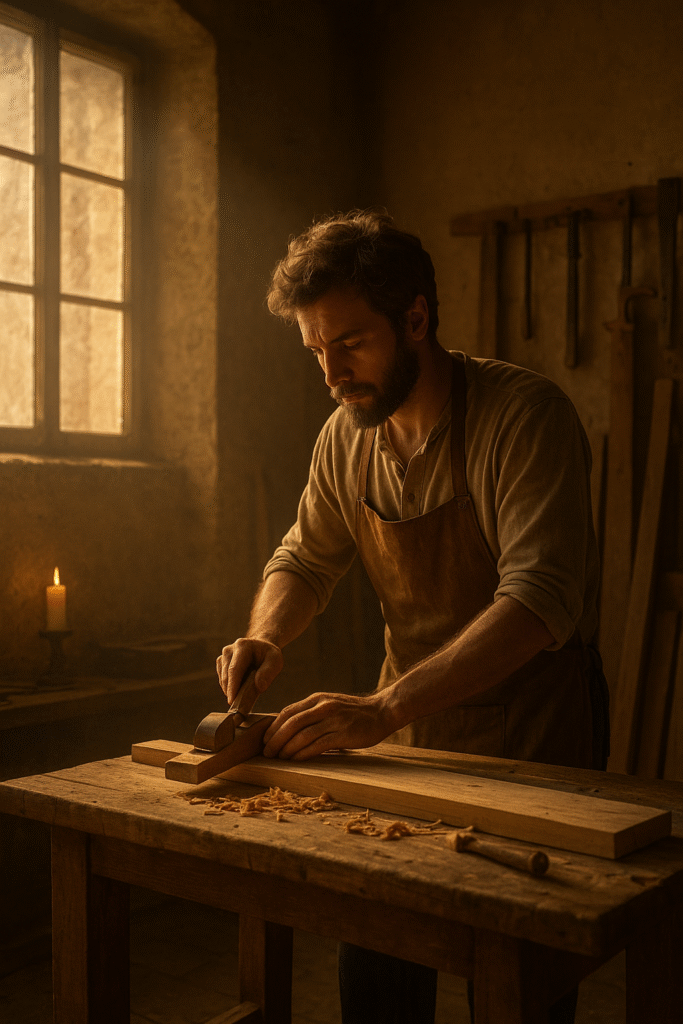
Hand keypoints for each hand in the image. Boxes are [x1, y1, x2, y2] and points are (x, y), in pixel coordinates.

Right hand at [216, 638, 283, 703]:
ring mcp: (223, 656)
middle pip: (226, 676)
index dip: (232, 686)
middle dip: (231, 692)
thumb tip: (259, 687)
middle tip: (238, 707)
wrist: (262, 648)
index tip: (232, 701)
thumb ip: (268, 672)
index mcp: (242, 646)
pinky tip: (239, 690)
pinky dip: (229, 688)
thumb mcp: (276, 661)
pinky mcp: (221, 663)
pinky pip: (222, 680)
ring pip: (222, 679)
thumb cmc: (269, 655)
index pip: (234, 669)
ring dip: (230, 691)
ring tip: (242, 697)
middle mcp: (229, 650)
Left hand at [262, 691, 394, 759]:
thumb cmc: (354, 712)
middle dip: (276, 739)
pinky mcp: (343, 734)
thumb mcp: (330, 704)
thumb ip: (311, 712)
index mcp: (317, 699)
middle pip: (291, 724)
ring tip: (279, 758)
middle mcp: (323, 707)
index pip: (288, 712)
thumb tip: (288, 728)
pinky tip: (296, 760)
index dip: (273, 727)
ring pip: (302, 736)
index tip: (265, 739)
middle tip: (267, 752)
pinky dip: (303, 754)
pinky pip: (318, 745)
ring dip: (287, 749)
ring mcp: (334, 720)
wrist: (382, 711)